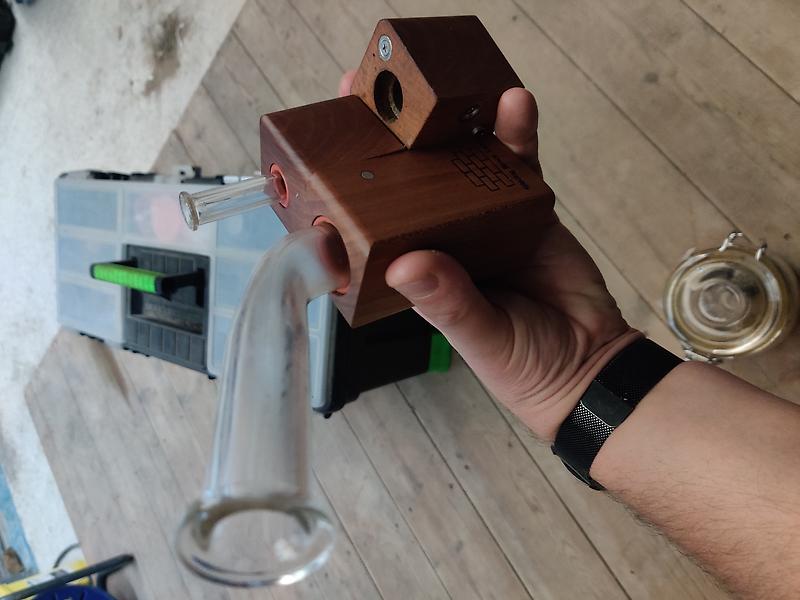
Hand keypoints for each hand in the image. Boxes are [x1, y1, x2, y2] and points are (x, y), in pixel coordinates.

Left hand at [339, 71, 638, 440]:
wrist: (592, 363)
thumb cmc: (525, 366)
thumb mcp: (482, 338)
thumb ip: (449, 303)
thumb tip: (403, 265)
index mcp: (417, 273)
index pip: (375, 227)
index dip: (352, 190)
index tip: (330, 152)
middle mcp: (443, 240)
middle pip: (411, 182)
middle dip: (392, 137)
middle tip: (368, 87)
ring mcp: (484, 220)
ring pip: (462, 163)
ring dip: (452, 124)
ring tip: (437, 82)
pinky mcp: (527, 208)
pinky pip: (518, 164)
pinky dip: (515, 132)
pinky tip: (511, 102)